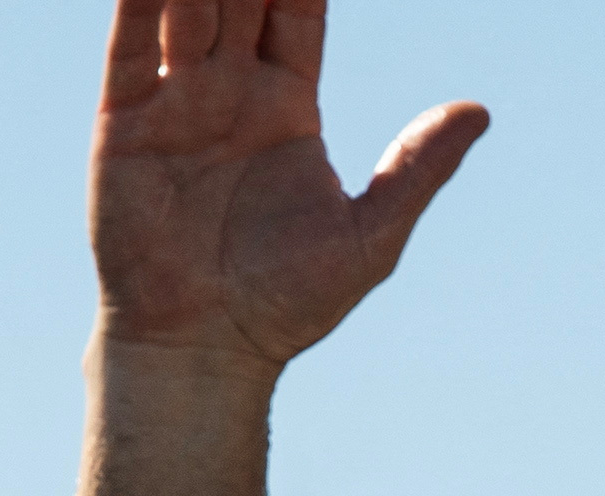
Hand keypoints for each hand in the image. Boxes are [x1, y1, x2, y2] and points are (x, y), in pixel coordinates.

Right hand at [91, 0, 487, 368]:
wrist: (205, 351)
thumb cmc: (287, 304)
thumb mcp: (370, 236)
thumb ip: (417, 169)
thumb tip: (479, 112)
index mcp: (287, 104)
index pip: (298, 9)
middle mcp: (229, 90)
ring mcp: (175, 102)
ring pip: (188, 7)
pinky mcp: (124, 124)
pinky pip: (131, 48)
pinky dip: (139, 2)